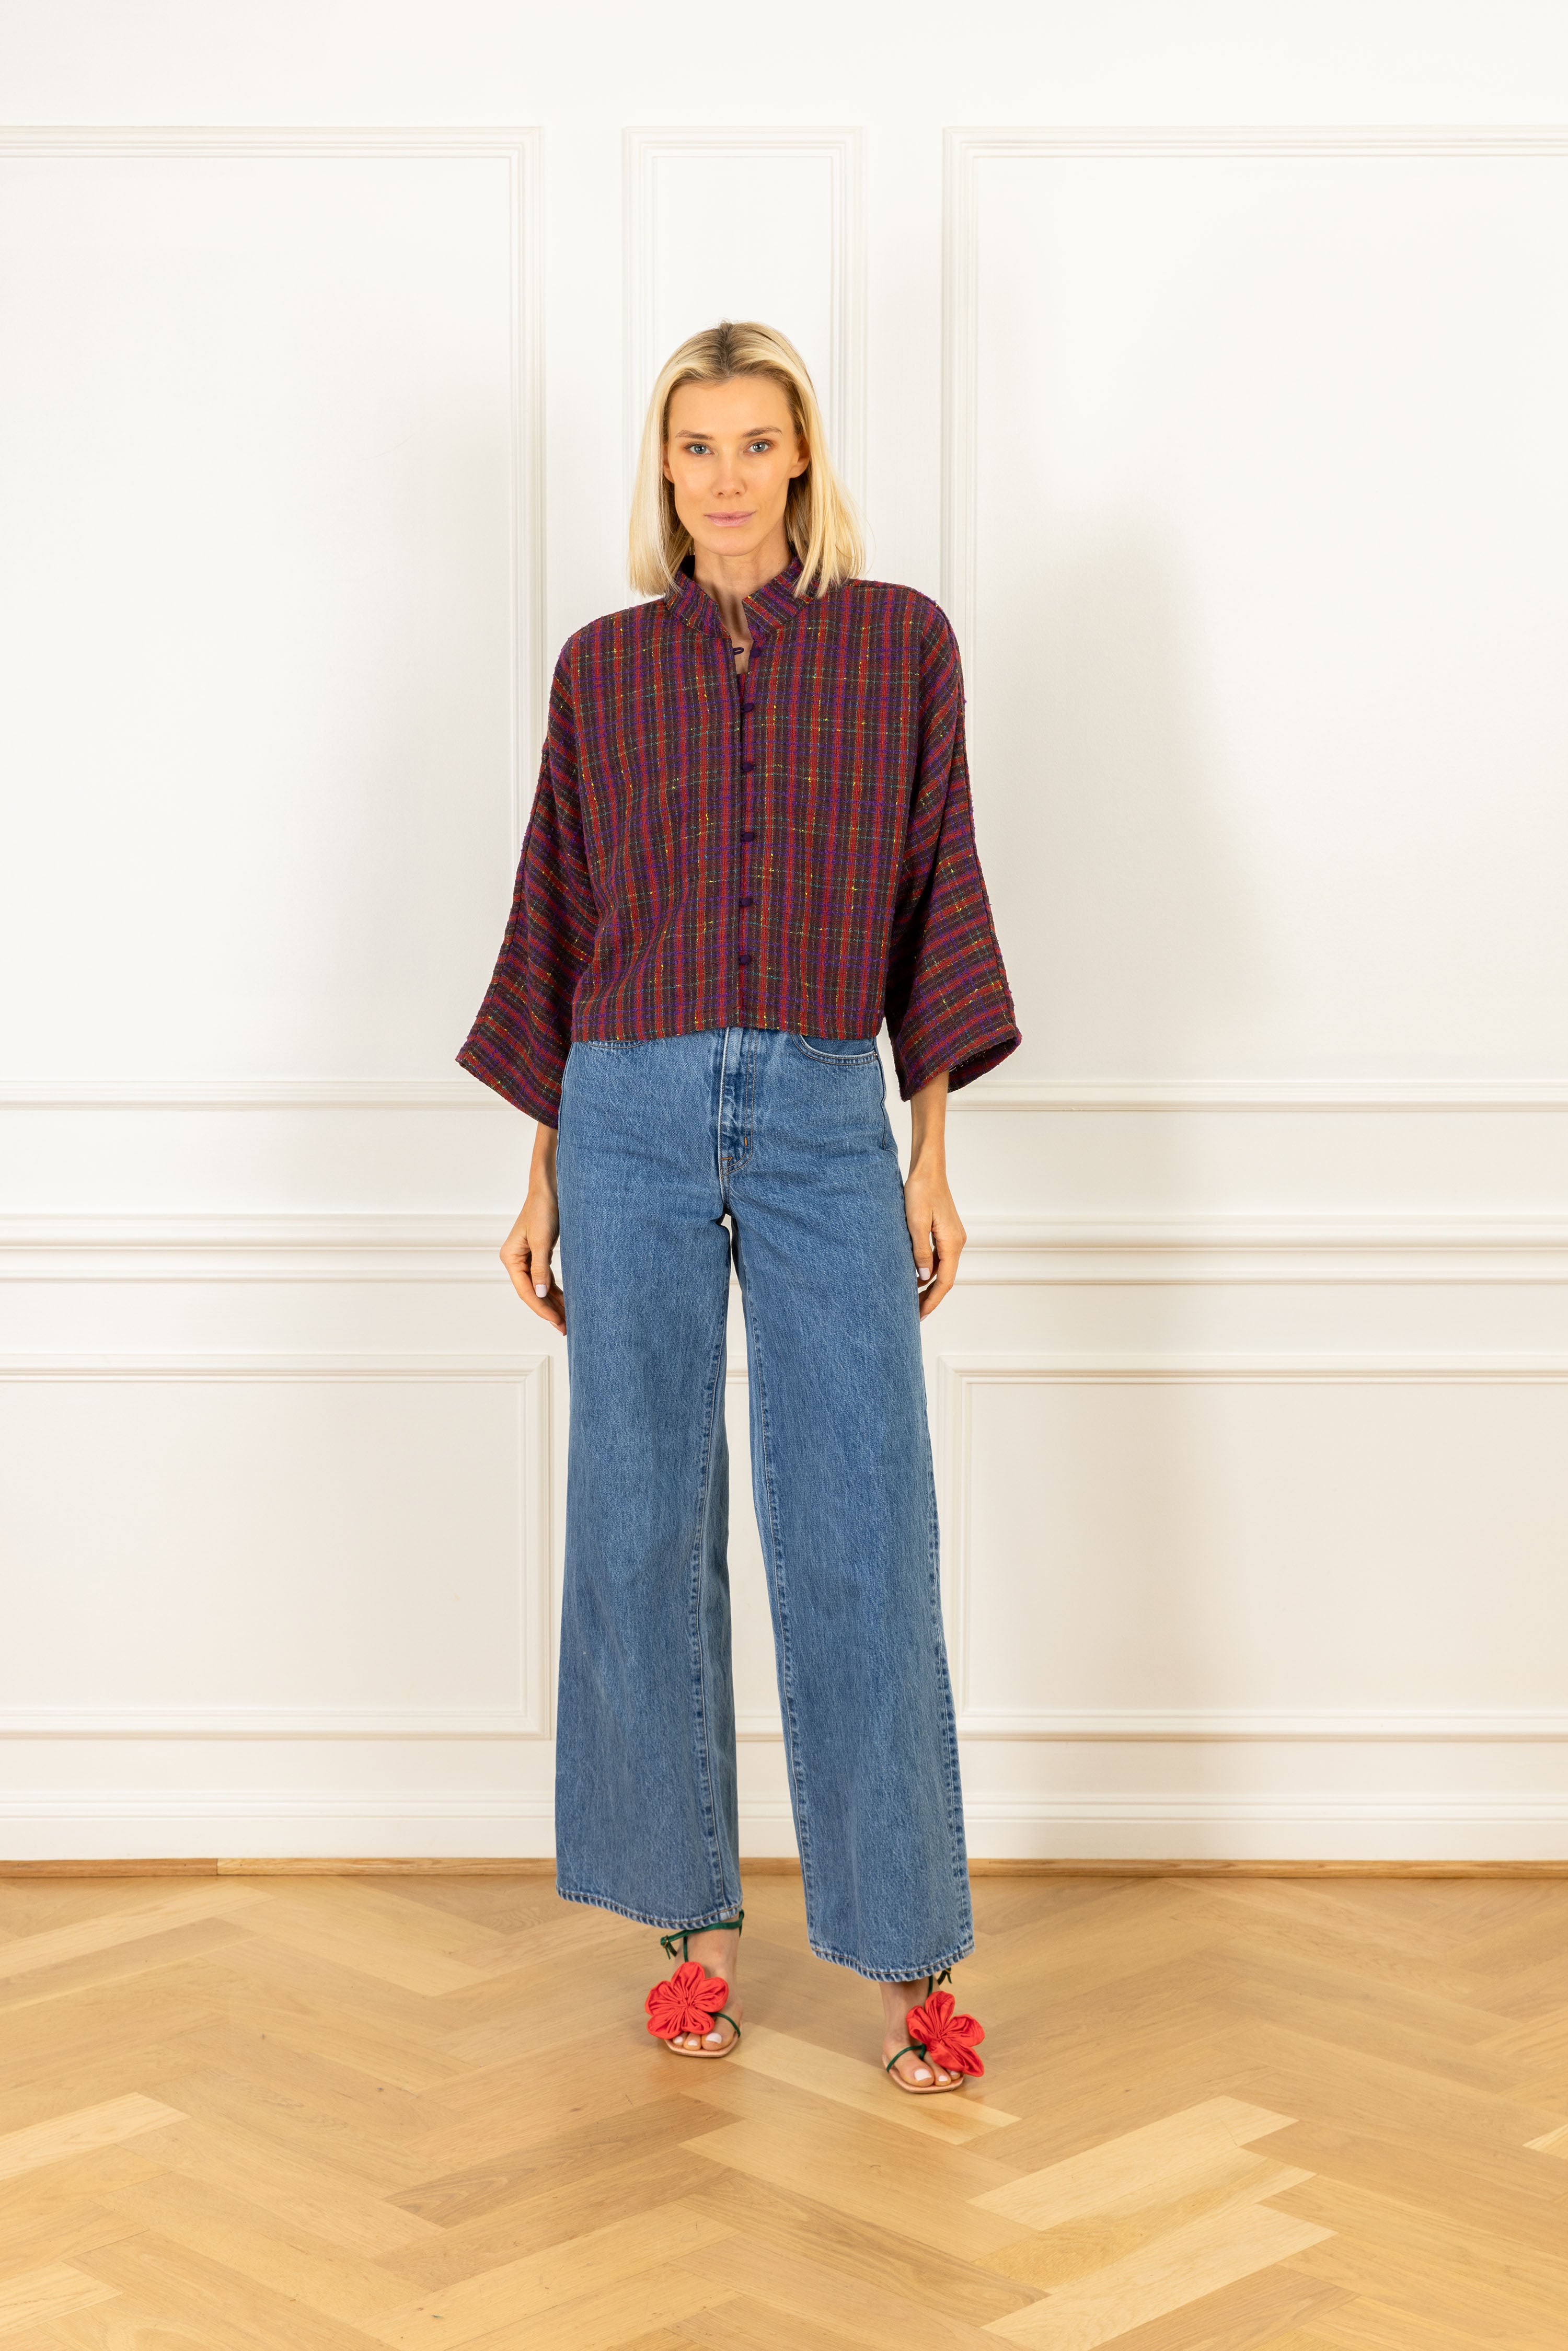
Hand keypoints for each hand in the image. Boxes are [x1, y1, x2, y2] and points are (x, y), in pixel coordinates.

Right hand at [501, 1125, 564, 1333]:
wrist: (551, 1188)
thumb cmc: (544, 1209)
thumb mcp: (542, 1241)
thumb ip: (540, 1269)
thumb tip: (539, 1295)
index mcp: (511, 1257)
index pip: (525, 1290)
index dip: (541, 1308)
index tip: (557, 1322)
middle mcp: (516, 1259)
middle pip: (532, 1293)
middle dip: (548, 1311)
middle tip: (565, 1328)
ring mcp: (527, 1258)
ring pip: (540, 1288)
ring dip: (553, 1303)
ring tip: (568, 1321)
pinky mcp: (539, 1254)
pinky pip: (545, 1279)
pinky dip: (556, 1291)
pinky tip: (567, 1302)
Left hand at [904, 1158, 965, 1318]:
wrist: (928, 1168)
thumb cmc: (920, 1191)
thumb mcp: (915, 1223)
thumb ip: (921, 1252)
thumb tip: (925, 1278)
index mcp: (952, 1242)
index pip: (945, 1281)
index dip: (932, 1300)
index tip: (919, 1315)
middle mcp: (957, 1241)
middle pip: (946, 1278)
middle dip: (931, 1297)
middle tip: (914, 1315)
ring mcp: (953, 1236)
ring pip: (943, 1269)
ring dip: (930, 1285)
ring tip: (912, 1300)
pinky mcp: (946, 1231)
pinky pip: (940, 1257)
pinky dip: (929, 1271)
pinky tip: (916, 1276)